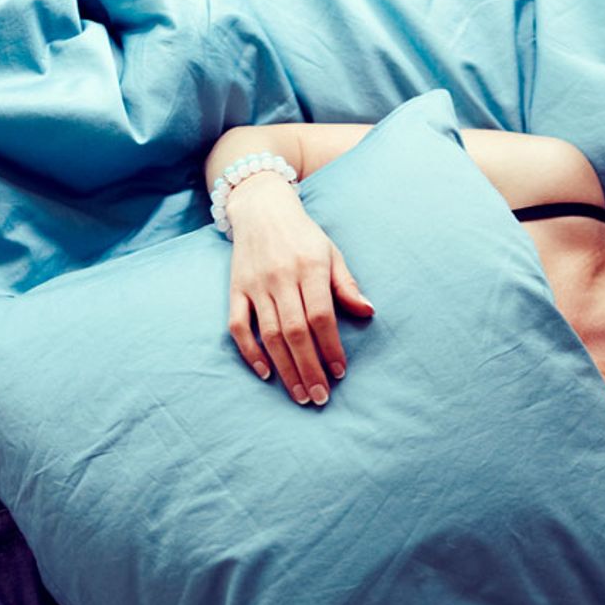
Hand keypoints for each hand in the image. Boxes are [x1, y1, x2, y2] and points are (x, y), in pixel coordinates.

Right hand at [225, 174, 374, 405]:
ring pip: (270, 335)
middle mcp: (281, 278)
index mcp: (309, 267)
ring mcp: (255, 285)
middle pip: (296, 332)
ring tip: (300, 395)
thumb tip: (368, 312)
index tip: (339, 373)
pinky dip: (250, 352)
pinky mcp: (235, 290)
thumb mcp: (331, 253)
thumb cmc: (303, 236)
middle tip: (320, 397)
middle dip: (309, 368)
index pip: (321, 316)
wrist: (261, 208)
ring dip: (286, 369)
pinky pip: (238, 327)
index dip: (330, 347)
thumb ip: (346, 285)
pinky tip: (265, 373)